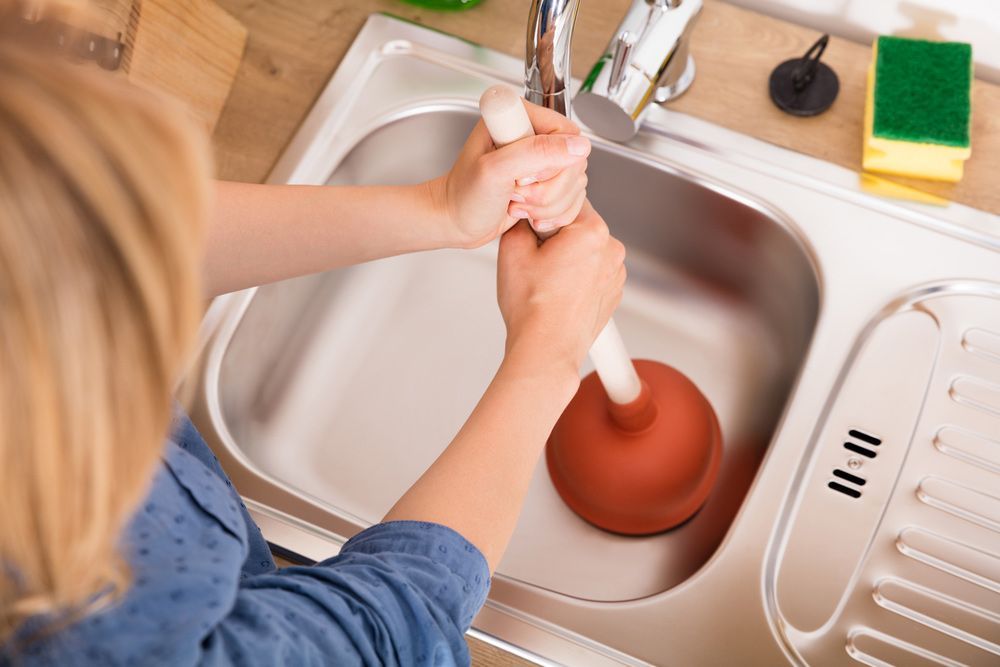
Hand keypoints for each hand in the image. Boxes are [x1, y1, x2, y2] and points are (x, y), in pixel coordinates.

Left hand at [430, 100, 590, 248]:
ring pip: (575, 184)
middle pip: (574, 162)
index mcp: (520, 118)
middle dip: (548, 190)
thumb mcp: (496, 170)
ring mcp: (542, 161)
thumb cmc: (465, 196)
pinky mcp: (547, 183)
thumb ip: (536, 152)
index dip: (553, 162)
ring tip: (516, 202)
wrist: (456, 222)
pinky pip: (572, 198)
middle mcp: (533, 135)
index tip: (525, 176)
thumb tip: (578, 146)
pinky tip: (526, 213)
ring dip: (548, 205)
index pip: (567, 134)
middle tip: (515, 193)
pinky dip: (553, 214)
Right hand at [496, 201, 625, 379]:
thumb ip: (521, 219)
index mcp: (592, 231)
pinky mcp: (612, 292)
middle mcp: (612, 250)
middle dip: (556, 235)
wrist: (545, 350)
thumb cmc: (533, 308)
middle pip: (579, 225)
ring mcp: (616, 273)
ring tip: (546, 281)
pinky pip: (593, 272)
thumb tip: (526, 212)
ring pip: (586, 249)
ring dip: (568, 257)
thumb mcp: (512, 249)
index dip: (543, 212)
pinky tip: (558, 293)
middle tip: (535, 259)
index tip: (532, 230)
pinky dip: (577, 277)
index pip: (567, 199)